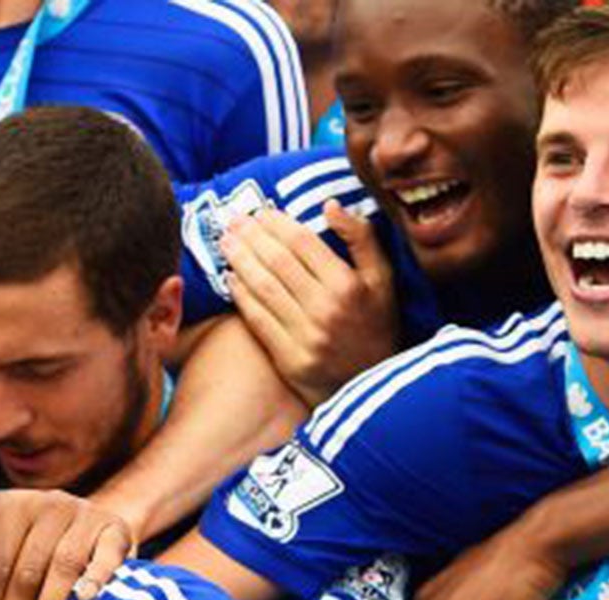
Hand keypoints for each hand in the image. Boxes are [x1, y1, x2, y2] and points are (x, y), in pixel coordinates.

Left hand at [219, 203, 399, 405]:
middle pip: (278, 262)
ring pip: (264, 289)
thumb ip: (362, 239)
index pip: (302, 243)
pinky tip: (229, 278)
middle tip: (231, 220)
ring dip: (240, 261)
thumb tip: (330, 206)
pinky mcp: (289, 359)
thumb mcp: (383, 279)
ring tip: (225, 243)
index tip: (259, 212)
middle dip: (251, 237)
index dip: (276, 224)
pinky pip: (259, 320)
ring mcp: (306, 336)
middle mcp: (325, 308)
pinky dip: (242, 297)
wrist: (373, 383)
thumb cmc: (378, 324)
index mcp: (349, 284)